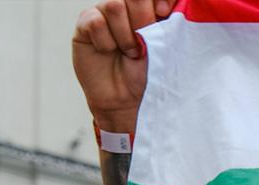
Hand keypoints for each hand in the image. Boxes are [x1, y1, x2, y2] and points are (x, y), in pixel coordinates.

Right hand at [72, 0, 170, 133]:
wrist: (128, 101)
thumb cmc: (150, 75)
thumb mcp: (169, 47)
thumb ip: (172, 21)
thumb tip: (172, 6)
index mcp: (151, 6)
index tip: (164, 13)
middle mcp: (127, 5)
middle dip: (143, 19)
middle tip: (144, 44)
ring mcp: (105, 12)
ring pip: (115, 5)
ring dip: (125, 36)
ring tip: (129, 53)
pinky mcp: (86, 24)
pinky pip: (95, 22)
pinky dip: (106, 42)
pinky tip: (108, 52)